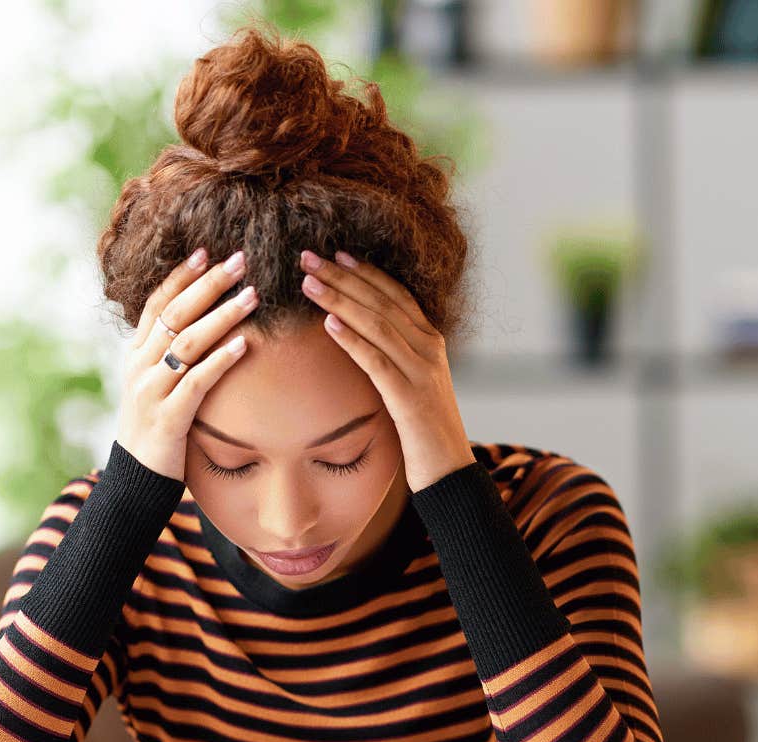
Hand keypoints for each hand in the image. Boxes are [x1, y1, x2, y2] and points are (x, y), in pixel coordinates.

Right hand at [115, 247, 258, 480]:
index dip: (180, 276)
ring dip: (223, 316)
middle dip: (209, 285)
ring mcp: (151, 391)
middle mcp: (139, 367)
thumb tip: (205, 324)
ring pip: (187, 343)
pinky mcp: (167, 418)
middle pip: (176, 314)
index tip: (206, 252)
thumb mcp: (158, 386)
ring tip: (253, 296)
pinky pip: (196, 382)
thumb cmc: (157, 430)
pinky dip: (220, 361)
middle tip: (241, 261)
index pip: (157, 304)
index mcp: (136, 354)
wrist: (136, 480)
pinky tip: (244, 345)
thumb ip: (174, 356)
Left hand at [298, 249, 474, 491]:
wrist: (450, 470)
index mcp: (430, 341)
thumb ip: (393, 357)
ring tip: (308, 283)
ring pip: (378, 324)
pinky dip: (352, 340)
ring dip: (340, 300)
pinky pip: (377, 362)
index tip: (336, 254)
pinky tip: (328, 325)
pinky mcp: (410, 398)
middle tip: (308, 256)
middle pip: (382, 301)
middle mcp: (429, 348)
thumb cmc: (423, 430)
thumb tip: (357, 336)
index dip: (366, 272)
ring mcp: (423, 371)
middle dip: (343, 277)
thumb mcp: (410, 384)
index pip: (396, 294)